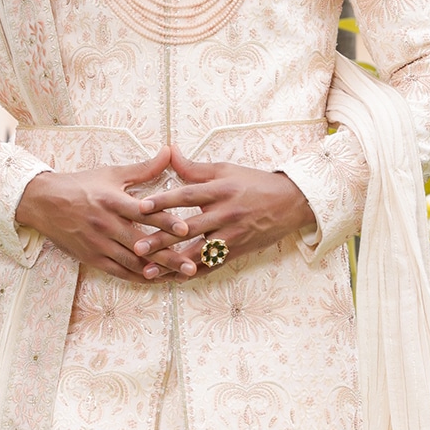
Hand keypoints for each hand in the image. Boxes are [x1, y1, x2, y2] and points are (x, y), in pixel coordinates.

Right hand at [15, 148, 194, 280]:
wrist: (43, 202)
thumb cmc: (81, 186)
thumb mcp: (112, 174)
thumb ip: (144, 168)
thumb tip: (170, 151)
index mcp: (112, 201)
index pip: (143, 213)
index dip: (164, 221)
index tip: (185, 229)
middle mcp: (105, 225)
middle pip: (142, 244)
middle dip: (168, 256)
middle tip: (192, 265)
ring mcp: (98, 244)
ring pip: (132, 263)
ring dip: (158, 271)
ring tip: (180, 276)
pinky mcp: (92, 258)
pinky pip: (119, 272)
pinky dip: (138, 277)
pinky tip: (156, 280)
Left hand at [133, 146, 312, 275]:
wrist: (291, 202)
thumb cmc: (255, 183)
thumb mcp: (226, 170)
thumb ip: (194, 167)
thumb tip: (168, 151)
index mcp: (221, 190)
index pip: (188, 195)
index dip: (164, 201)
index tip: (141, 207)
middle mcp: (226, 213)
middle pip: (189, 228)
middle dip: (162, 240)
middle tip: (137, 247)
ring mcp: (232, 235)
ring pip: (198, 252)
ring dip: (172, 263)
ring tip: (149, 271)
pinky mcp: (237, 251)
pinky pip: (211, 265)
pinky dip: (192, 272)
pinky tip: (172, 278)